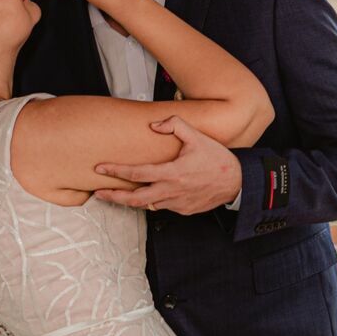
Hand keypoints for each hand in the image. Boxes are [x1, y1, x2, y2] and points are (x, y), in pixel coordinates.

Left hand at [94, 116, 243, 214]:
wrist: (237, 182)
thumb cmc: (217, 159)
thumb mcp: (197, 136)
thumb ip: (175, 125)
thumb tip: (155, 125)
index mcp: (172, 173)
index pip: (137, 173)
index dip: (116, 171)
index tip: (100, 168)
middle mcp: (171, 191)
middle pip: (135, 199)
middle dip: (114, 197)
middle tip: (99, 194)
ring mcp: (177, 204)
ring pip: (147, 205)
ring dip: (132, 200)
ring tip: (118, 195)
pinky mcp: (183, 210)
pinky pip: (163, 207)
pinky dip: (153, 201)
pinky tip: (149, 194)